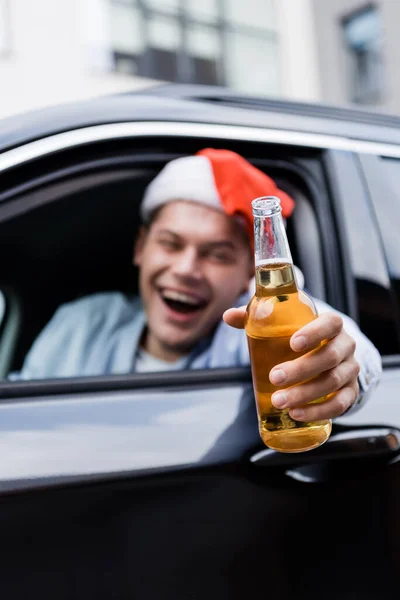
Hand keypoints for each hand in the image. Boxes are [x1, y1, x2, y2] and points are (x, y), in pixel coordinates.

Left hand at [223, 308, 359, 420]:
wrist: (328, 354)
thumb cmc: (300, 336)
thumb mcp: (283, 324)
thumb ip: (257, 318)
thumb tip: (228, 316)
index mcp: (332, 325)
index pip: (331, 323)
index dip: (315, 332)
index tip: (293, 343)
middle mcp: (346, 346)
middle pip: (330, 356)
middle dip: (301, 369)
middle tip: (275, 378)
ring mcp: (350, 370)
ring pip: (333, 382)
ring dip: (305, 394)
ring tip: (280, 402)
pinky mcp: (350, 392)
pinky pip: (340, 404)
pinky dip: (319, 411)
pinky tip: (297, 414)